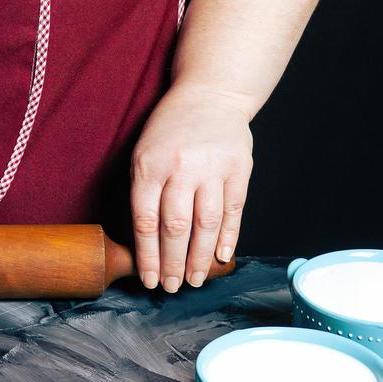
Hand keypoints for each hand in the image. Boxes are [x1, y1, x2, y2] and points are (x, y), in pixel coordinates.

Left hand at [130, 89, 253, 291]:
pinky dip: (228, 238)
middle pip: (176, 227)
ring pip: (206, 224)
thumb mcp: (144, 153)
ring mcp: (213, 168)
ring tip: (195, 279)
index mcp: (150, 166)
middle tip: (173, 287)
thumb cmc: (171, 130)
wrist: (211, 94)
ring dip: (200, 258)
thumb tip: (145, 244)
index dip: (148, 256)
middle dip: (173, 264)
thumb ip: (143, 192)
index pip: (146, 221)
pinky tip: (220, 257)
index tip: (149, 280)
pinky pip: (233, 211)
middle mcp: (181, 168)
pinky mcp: (240, 168)